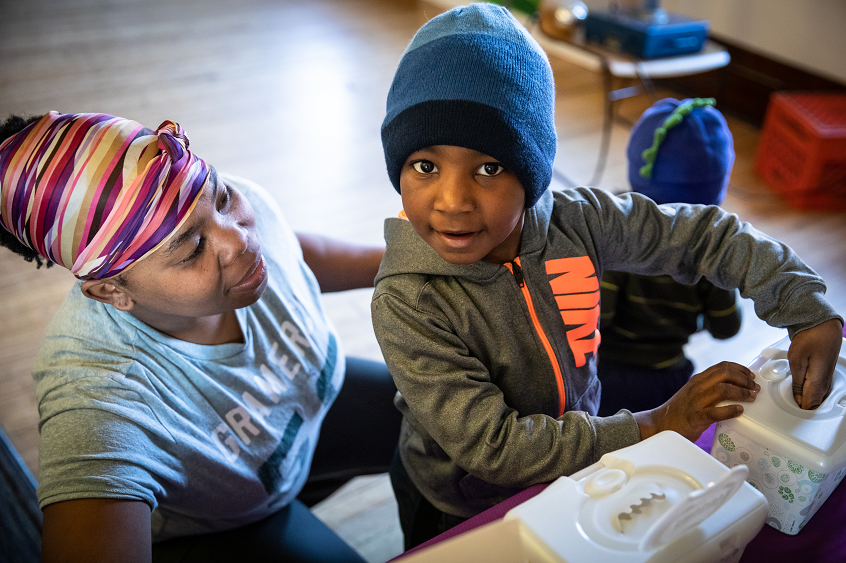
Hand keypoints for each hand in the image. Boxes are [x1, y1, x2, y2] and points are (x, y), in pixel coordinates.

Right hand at [633, 362, 758, 441]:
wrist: (660, 424)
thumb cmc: (679, 411)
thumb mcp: (693, 393)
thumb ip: (709, 389)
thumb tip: (733, 390)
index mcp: (698, 380)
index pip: (722, 366)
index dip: (740, 369)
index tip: (751, 375)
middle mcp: (697, 387)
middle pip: (725, 374)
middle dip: (744, 379)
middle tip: (754, 387)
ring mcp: (696, 401)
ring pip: (723, 389)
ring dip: (742, 392)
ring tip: (752, 397)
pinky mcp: (696, 417)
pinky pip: (717, 411)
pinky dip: (731, 410)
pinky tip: (739, 410)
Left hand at [788, 318, 843, 408]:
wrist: (823, 326)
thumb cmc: (811, 339)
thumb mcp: (797, 360)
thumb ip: (797, 382)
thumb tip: (798, 399)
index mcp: (818, 383)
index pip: (809, 406)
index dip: (796, 407)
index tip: (786, 402)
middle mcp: (826, 384)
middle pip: (813, 403)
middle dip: (800, 402)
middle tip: (787, 393)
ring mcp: (827, 380)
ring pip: (815, 397)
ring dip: (803, 395)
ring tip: (792, 386)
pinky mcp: (825, 376)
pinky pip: (817, 389)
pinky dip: (807, 388)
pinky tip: (800, 381)